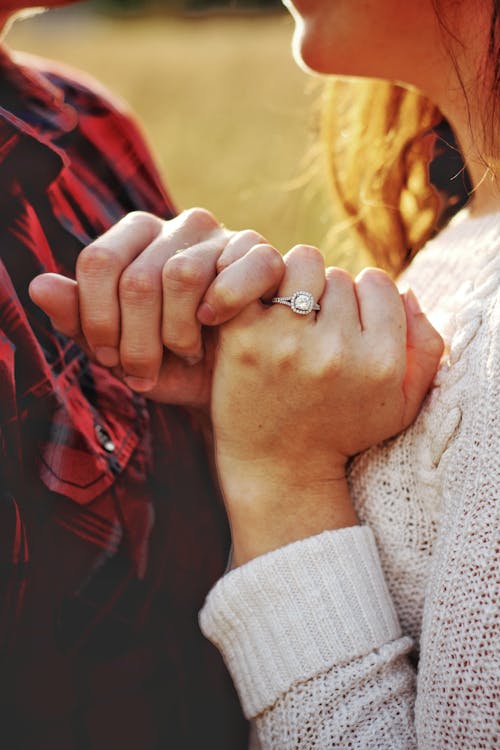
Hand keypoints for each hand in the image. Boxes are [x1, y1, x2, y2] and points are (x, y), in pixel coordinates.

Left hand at [29, 209, 283, 408]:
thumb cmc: (168, 362)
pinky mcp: (261, 253)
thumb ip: (78, 319)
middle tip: (143, 373)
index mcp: (136, 235)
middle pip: (136, 277)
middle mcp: (178, 225)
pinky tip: (217, 327)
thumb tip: (39, 286)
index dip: (96, 319)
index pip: (98, 261)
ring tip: (185, 354)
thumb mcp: (118, 349)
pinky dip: (224, 305)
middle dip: (136, 341)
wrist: (228, 383)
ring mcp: (222, 235)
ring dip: (178, 333)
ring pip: (181, 275)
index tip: (106, 358)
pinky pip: (239, 268)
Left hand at [211, 245, 443, 563]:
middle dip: (330, 298)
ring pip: (303, 266)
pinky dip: (261, 284)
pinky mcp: (245, 337)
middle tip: (316, 329)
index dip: (365, 300)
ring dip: (298, 284)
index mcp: (381, 363)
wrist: (279, 467)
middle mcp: (337, 351)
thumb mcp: (403, 404)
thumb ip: (425, 347)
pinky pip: (260, 275)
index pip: (380, 284)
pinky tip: (261, 309)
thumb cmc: (344, 430)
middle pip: (339, 276)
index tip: (350, 324)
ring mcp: (288, 342)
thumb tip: (409, 292)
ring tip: (290, 316)